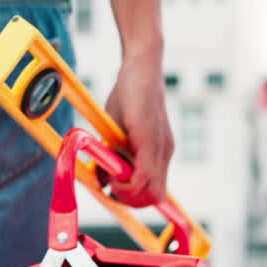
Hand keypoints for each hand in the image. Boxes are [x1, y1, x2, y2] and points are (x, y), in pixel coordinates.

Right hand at [104, 55, 172, 207]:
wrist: (141, 66)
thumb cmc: (127, 96)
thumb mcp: (115, 133)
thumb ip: (111, 158)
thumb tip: (102, 182)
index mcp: (158, 154)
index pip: (153, 193)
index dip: (132, 198)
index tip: (112, 189)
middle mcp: (164, 154)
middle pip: (153, 199)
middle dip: (128, 199)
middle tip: (109, 183)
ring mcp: (160, 149)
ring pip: (151, 194)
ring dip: (126, 192)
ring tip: (110, 174)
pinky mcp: (150, 141)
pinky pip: (144, 177)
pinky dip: (127, 183)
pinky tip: (113, 170)